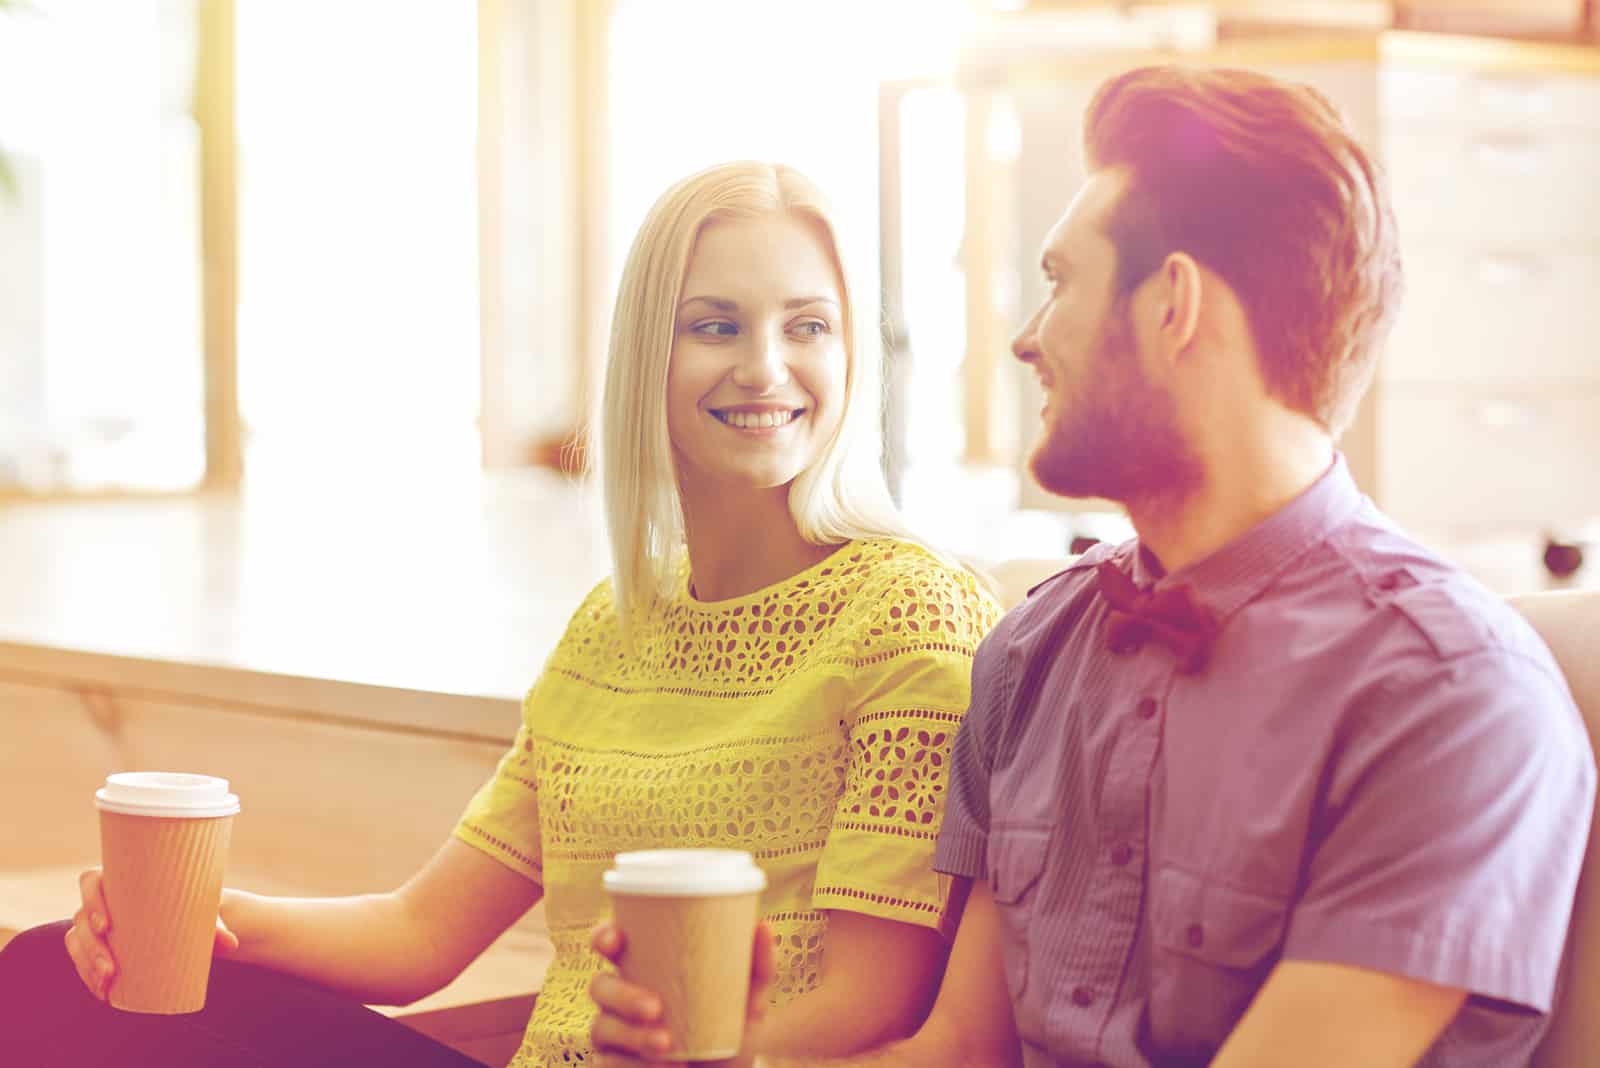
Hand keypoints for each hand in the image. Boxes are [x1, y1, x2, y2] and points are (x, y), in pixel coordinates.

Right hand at [63, 868, 240, 1001]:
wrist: (195, 919)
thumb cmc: (195, 904)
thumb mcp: (204, 910)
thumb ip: (215, 926)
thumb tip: (232, 943)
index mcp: (123, 878)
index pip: (91, 880)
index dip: (92, 901)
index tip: (107, 925)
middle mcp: (104, 899)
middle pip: (80, 918)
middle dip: (92, 947)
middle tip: (111, 969)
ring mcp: (97, 922)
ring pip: (76, 942)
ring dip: (86, 965)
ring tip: (107, 984)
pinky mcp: (100, 943)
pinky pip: (81, 959)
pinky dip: (88, 976)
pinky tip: (102, 992)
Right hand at [588, 919, 774, 1067]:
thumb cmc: (729, 1030)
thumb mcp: (748, 1003)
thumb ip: (757, 968)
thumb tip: (762, 926)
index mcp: (645, 968)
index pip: (609, 943)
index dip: (603, 935)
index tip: (616, 939)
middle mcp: (621, 997)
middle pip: (599, 985)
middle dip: (623, 995)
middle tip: (656, 1008)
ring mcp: (613, 1033)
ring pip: (601, 1027)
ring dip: (632, 1036)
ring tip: (667, 1046)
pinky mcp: (613, 1065)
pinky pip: (607, 1064)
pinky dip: (631, 1067)